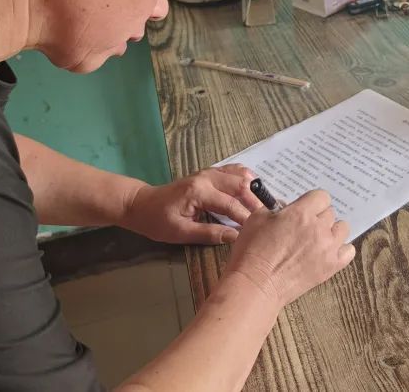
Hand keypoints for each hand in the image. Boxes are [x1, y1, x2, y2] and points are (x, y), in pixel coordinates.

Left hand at [122, 164, 264, 244]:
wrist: (142, 204)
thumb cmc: (158, 221)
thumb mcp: (181, 233)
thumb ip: (209, 234)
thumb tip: (235, 237)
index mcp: (199, 192)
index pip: (230, 204)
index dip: (246, 218)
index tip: (257, 230)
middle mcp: (206, 177)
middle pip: (239, 184)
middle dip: (255, 201)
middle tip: (266, 217)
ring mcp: (207, 172)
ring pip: (239, 174)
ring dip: (253, 188)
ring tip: (262, 205)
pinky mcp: (207, 173)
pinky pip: (232, 171)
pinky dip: (245, 179)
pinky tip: (252, 190)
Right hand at [223, 189, 355, 307]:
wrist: (255, 285)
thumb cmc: (252, 251)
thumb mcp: (258, 218)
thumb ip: (276, 208)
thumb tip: (287, 209)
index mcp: (301, 213)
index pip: (321, 196)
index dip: (312, 202)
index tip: (304, 209)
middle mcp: (319, 228)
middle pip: (330, 213)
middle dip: (317, 217)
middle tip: (303, 228)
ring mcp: (328, 249)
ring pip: (342, 229)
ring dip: (331, 231)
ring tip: (316, 240)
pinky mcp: (331, 267)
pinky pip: (349, 251)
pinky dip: (341, 250)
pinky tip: (327, 252)